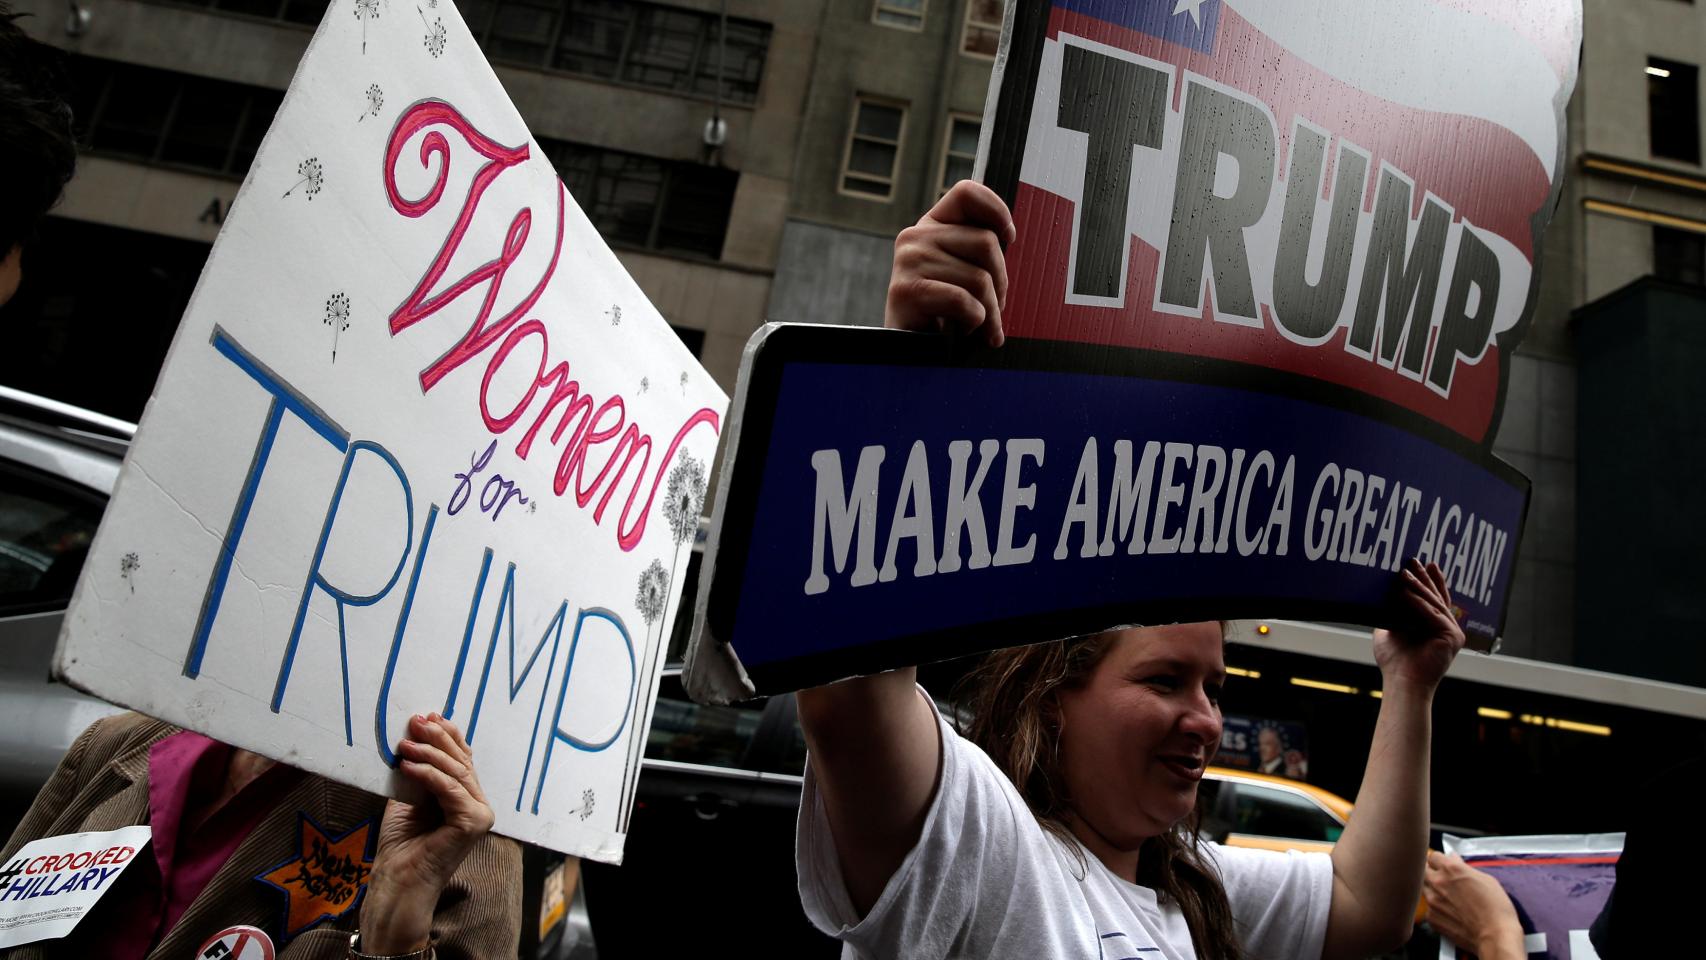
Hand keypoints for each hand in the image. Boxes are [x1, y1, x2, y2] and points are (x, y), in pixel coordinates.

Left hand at [359, 713, 495, 953]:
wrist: (397, 884)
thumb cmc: (400, 848)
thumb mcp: (407, 799)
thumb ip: (416, 774)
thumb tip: (413, 736)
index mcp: (466, 800)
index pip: (463, 760)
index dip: (448, 736)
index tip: (429, 715)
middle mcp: (479, 806)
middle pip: (462, 762)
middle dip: (439, 738)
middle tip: (417, 721)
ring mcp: (480, 815)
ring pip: (458, 772)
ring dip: (430, 753)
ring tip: (405, 743)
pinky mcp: (473, 823)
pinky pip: (450, 789)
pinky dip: (428, 774)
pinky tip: (408, 765)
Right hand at [887, 179, 1015, 345]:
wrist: (905, 352)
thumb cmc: (940, 314)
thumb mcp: (958, 273)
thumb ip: (975, 252)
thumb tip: (1007, 236)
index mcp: (930, 226)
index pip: (967, 193)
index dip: (996, 210)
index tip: (1008, 238)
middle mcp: (915, 236)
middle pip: (986, 243)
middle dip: (1000, 282)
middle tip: (995, 308)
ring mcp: (908, 261)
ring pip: (979, 278)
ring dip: (990, 311)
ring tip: (980, 325)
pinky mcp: (906, 291)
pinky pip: (963, 300)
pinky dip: (974, 321)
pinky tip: (964, 331)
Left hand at [1373, 559, 1465, 690]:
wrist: (1402, 682)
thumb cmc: (1394, 661)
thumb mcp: (1391, 630)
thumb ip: (1392, 615)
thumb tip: (1382, 597)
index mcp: (1437, 627)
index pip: (1436, 600)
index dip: (1433, 581)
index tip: (1428, 563)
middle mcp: (1449, 629)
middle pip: (1437, 597)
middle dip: (1425, 578)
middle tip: (1416, 559)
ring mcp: (1453, 633)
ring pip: (1434, 603)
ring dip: (1418, 586)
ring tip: (1405, 571)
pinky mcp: (1453, 637)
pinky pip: (1432, 614)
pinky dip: (1417, 603)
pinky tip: (1405, 591)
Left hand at [1424, 851, 1523, 957]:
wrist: (1495, 935)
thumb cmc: (1496, 910)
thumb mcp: (1487, 880)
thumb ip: (1465, 868)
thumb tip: (1455, 860)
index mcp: (1452, 869)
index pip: (1434, 856)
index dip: (1440, 860)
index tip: (1444, 864)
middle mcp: (1438, 882)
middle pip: (1424, 870)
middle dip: (1432, 873)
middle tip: (1444, 879)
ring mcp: (1432, 900)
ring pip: (1424, 888)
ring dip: (1433, 890)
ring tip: (1449, 898)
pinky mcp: (1431, 917)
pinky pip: (1428, 907)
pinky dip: (1435, 908)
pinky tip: (1449, 912)